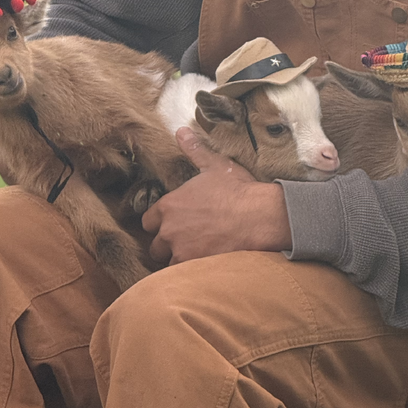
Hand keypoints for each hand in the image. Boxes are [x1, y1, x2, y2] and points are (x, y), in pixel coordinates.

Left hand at [142, 127, 292, 264]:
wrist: (258, 217)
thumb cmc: (237, 190)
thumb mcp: (214, 166)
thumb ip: (194, 151)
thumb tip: (181, 131)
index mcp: (169, 206)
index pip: (148, 221)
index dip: (160, 223)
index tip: (174, 223)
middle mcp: (169, 230)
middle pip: (155, 246)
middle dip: (167, 244)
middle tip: (186, 239)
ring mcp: (181, 251)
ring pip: (169, 263)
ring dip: (179, 259)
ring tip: (197, 253)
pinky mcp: (195, 268)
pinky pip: (184, 276)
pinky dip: (191, 273)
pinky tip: (205, 264)